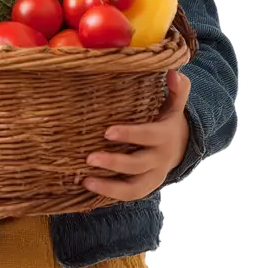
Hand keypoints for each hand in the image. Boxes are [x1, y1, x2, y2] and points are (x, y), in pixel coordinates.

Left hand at [83, 70, 191, 200]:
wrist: (181, 147)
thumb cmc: (167, 120)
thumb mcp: (175, 105)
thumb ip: (177, 89)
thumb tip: (174, 72)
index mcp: (165, 135)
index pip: (148, 135)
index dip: (130, 134)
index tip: (107, 132)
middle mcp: (160, 158)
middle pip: (137, 163)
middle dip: (114, 162)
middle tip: (89, 158)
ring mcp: (153, 176)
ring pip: (134, 187)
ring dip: (109, 186)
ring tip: (86, 180)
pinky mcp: (146, 187)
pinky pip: (129, 195)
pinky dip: (110, 193)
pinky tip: (88, 185)